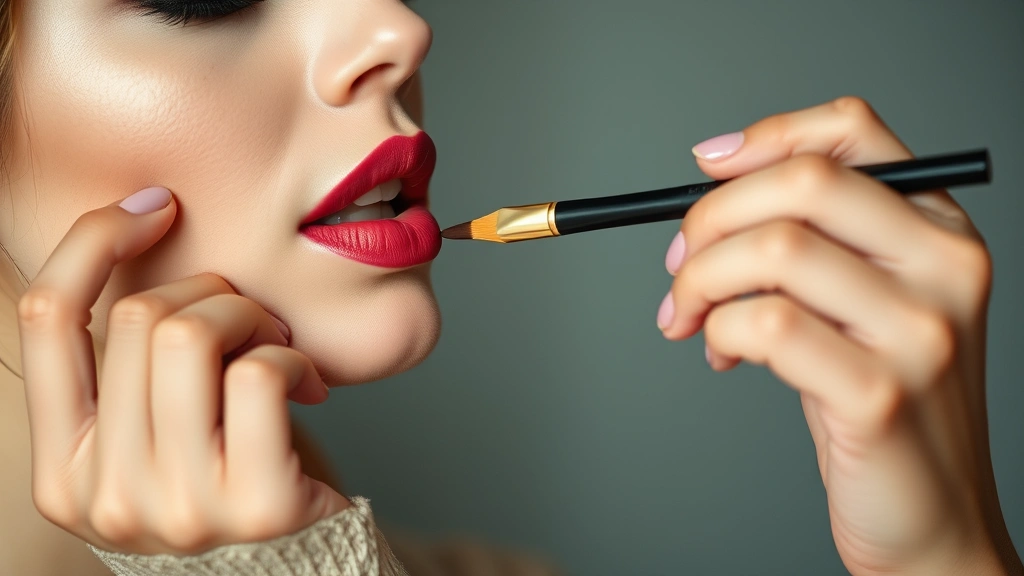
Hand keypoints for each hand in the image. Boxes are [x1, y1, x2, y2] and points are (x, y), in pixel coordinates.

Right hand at [18, 187, 347, 554]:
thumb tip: (134, 224)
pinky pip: (259, 374)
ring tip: (277, 349)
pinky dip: (291, 359)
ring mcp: (178, 509)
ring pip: (192, 334)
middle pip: (138, 318)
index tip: (156, 206)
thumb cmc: (229, 471)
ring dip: (251, 319)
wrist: (300, 555)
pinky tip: (305, 386)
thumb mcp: (154, 427)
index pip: (44, 320)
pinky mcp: (256, 507)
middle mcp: (105, 498)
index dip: (93, 240)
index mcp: (61, 471)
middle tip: (252, 325)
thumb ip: (126, 366)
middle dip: (212, 293)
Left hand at [659, 98, 1021, 574]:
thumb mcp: (858, 303)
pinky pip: (766, 325)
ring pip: (776, 249)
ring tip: (690, 317)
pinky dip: (718, 332)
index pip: (854, 130)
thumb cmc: (877, 403)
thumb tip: (717, 173)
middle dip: (711, 217)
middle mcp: (944, 269)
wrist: (927, 515)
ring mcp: (920, 332)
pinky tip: (721, 354)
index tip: (707, 166)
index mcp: (939, 231)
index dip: (766, 135)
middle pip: (803, 182)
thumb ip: (811, 238)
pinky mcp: (880, 394)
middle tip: (678, 264)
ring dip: (701, 280)